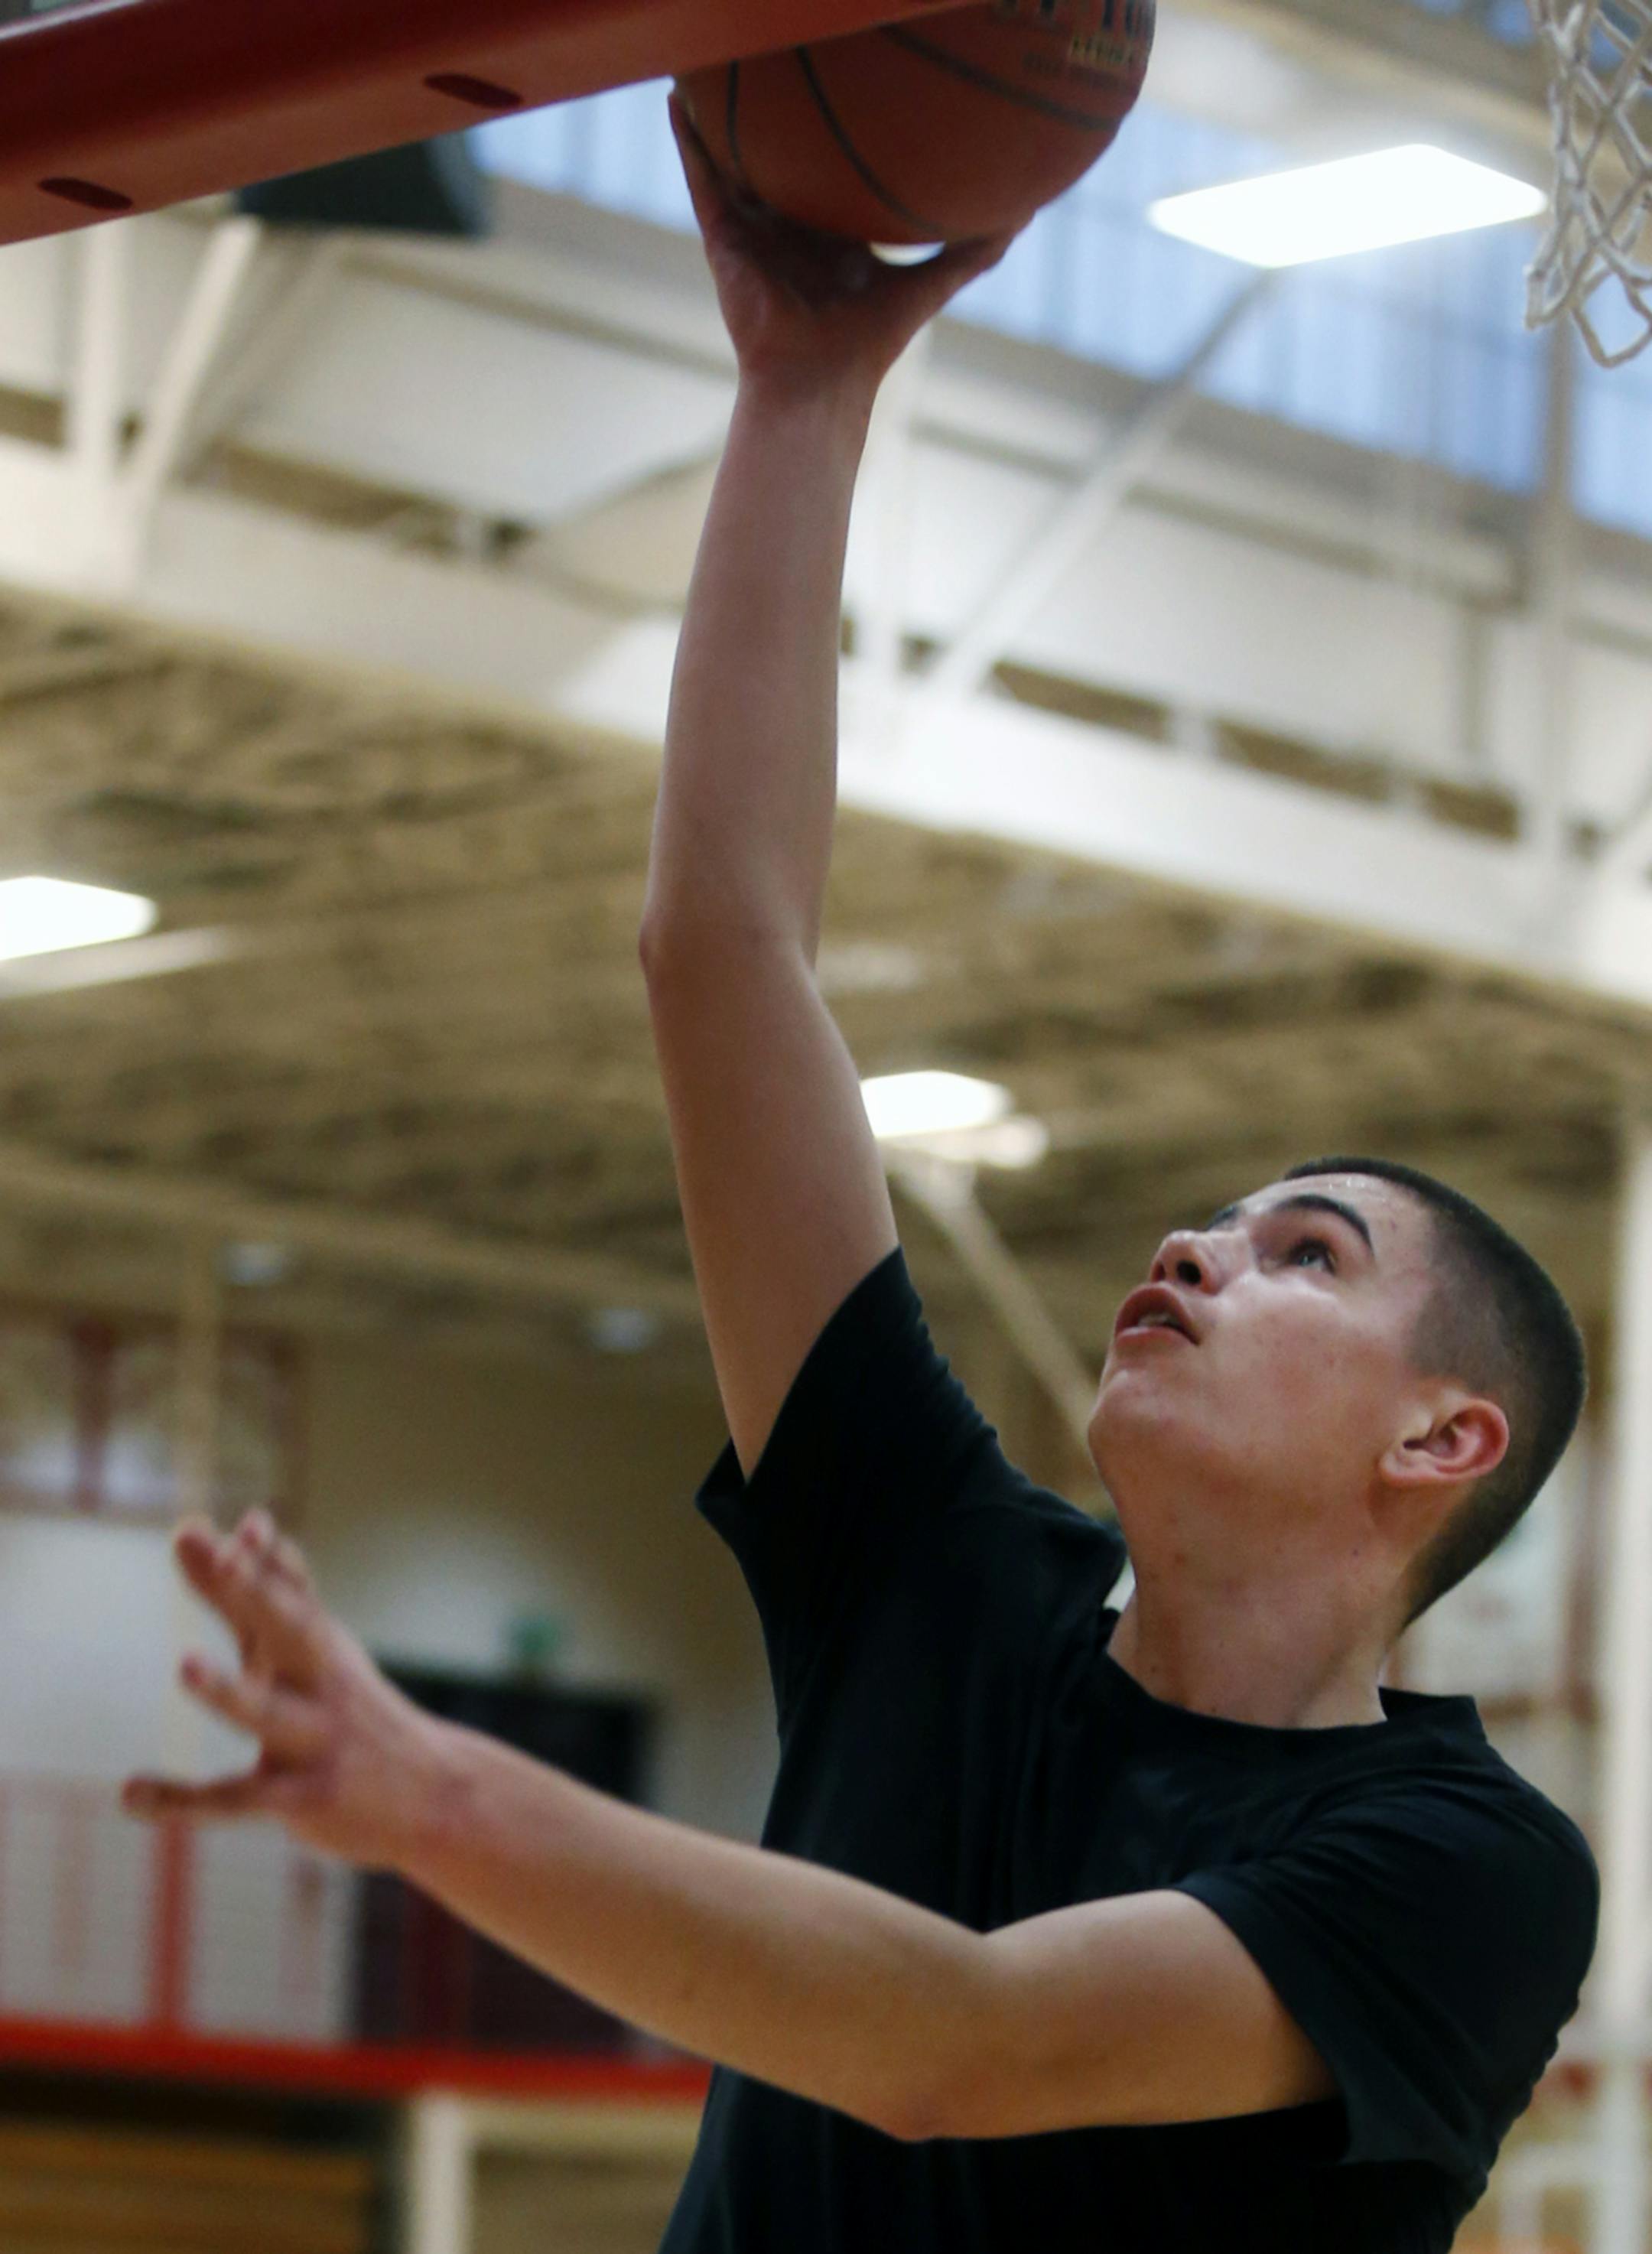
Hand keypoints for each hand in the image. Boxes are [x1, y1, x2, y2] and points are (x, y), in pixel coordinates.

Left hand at [122, 1510, 452, 1871]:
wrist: (435, 1794)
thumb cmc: (346, 1709)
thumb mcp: (299, 1650)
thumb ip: (238, 1593)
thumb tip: (187, 1526)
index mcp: (318, 1642)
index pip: (295, 1589)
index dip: (270, 1556)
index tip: (249, 1523)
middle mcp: (322, 1681)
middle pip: (293, 1630)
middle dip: (262, 1593)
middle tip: (232, 1557)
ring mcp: (316, 1739)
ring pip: (268, 1713)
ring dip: (228, 1690)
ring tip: (183, 1665)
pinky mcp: (303, 1798)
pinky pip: (238, 1799)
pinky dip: (183, 1800)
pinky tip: (130, 1794)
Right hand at [670, 92, 1015, 401]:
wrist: (819, 381)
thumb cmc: (871, 342)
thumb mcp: (929, 283)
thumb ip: (971, 251)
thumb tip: (1025, 213)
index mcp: (833, 234)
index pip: (832, 172)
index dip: (835, 135)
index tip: (848, 82)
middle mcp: (790, 227)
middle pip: (780, 156)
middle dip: (776, 113)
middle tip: (779, 54)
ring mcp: (753, 231)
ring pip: (733, 158)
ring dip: (721, 113)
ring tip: (712, 59)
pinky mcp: (722, 239)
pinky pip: (702, 180)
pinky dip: (689, 140)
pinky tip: (678, 95)